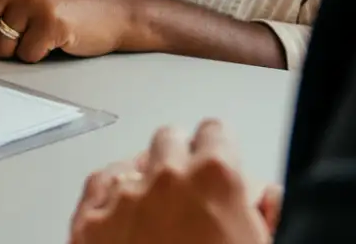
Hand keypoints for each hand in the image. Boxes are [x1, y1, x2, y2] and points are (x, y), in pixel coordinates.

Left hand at [69, 121, 279, 243]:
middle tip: (191, 192)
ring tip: (158, 213)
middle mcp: (165, 177)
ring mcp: (121, 197)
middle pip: (170, 140)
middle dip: (181, 160)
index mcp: (216, 178)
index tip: (221, 165)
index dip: (221, 150)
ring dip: (145, 179)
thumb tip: (266, 197)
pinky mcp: (87, 222)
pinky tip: (124, 214)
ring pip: (131, 161)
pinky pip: (98, 185)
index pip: (217, 132)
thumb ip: (268, 214)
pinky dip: (110, 194)